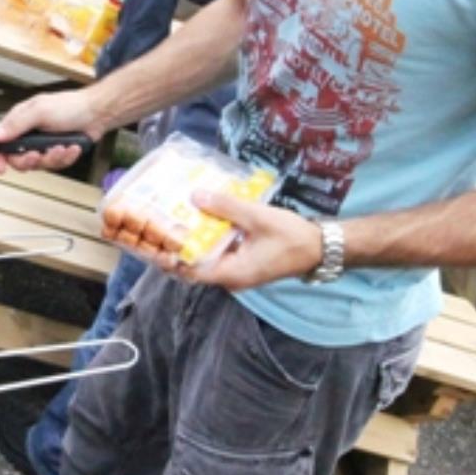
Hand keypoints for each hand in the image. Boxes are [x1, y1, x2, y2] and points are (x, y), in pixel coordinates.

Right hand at [0, 89, 104, 172]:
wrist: (97, 113)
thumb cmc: (71, 106)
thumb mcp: (39, 112)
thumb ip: (16, 124)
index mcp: (20, 122)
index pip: (0, 143)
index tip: (1, 167)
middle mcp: (29, 134)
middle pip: (18, 160)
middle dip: (31, 160)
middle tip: (39, 154)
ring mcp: (43, 145)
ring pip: (39, 165)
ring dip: (53, 157)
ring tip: (63, 146)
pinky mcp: (56, 152)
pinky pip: (56, 165)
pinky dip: (66, 158)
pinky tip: (72, 147)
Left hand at [145, 190, 323, 291]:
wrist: (320, 247)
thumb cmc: (291, 236)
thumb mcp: (257, 217)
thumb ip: (227, 207)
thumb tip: (195, 197)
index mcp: (233, 273)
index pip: (191, 272)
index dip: (171, 258)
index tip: (155, 241)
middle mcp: (232, 277)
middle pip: (195, 266)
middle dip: (177, 247)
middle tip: (159, 224)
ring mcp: (237, 271)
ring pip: (206, 259)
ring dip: (192, 242)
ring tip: (174, 219)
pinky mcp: (243, 263)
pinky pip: (219, 253)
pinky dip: (208, 239)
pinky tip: (201, 219)